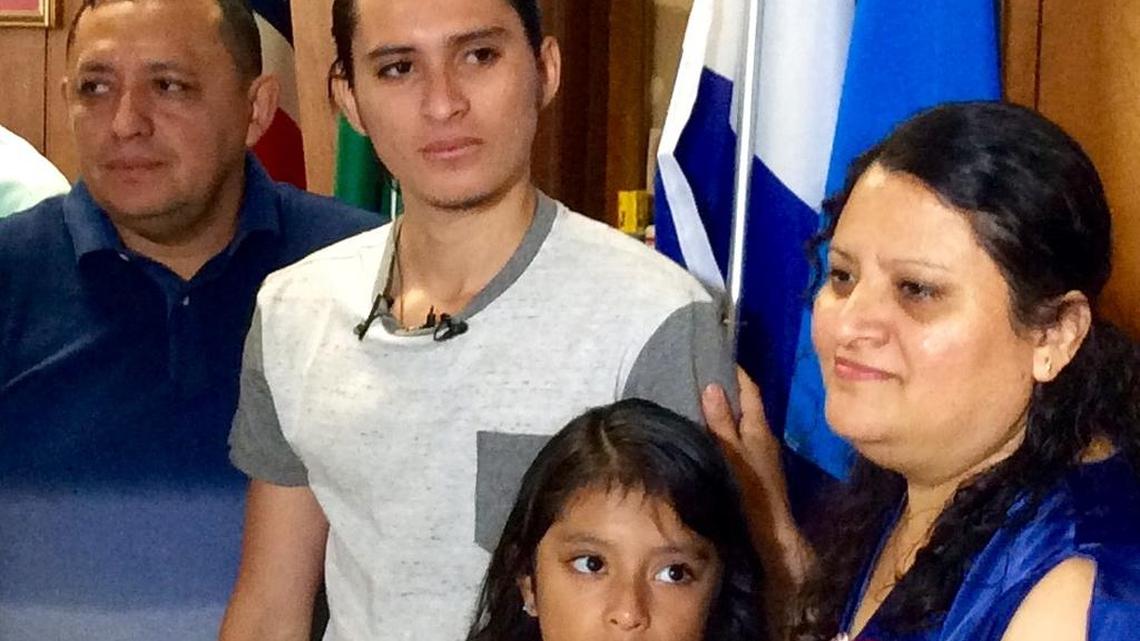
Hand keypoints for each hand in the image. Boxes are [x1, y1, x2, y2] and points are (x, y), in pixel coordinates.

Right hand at [702, 367, 808, 584]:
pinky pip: (742, 438)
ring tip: (702, 401)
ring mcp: (763, 453)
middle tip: (703, 375)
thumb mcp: (731, 453)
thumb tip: (713, 385)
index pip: (750, 390)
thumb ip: (721, 421)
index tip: (719, 357)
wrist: (771, 532)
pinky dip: (729, 429)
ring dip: (728, 411)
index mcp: (759, 427)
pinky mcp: (759, 468)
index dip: (737, 373)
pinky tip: (712, 434)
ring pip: (745, 422)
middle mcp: (765, 436)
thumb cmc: (751, 490)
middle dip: (730, 389)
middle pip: (748, 404)